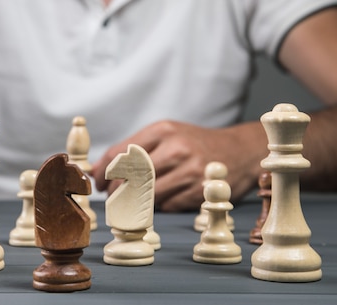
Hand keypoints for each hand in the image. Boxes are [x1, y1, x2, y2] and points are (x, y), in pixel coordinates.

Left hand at [91, 120, 265, 211]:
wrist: (239, 151)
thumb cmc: (194, 143)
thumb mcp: (166, 136)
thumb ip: (133, 150)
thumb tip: (97, 170)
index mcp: (163, 130)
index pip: (120, 153)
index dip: (103, 172)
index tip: (98, 183)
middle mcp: (177, 148)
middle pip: (131, 177)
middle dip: (115, 190)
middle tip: (111, 197)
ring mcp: (191, 171)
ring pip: (148, 194)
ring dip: (135, 202)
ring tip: (132, 201)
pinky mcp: (200, 191)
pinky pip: (168, 205)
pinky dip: (159, 206)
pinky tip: (159, 201)